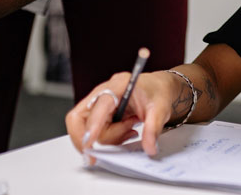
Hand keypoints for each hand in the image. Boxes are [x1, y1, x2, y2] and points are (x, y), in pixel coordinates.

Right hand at [66, 70, 188, 157]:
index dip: (93, 124)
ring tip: (131, 128)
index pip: (100, 105)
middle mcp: (105, 92)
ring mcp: (100, 102)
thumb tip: (149, 147)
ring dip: (110, 136)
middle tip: (93, 154)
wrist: (158, 88)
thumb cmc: (157, 92)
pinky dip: (110, 136)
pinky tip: (127, 130)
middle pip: (80, 116)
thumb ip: (153, 128)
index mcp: (119, 84)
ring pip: (90, 128)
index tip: (89, 144)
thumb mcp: (161, 109)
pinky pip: (96, 130)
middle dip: (86, 137)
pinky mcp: (101, 113)